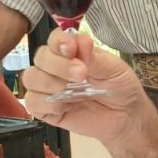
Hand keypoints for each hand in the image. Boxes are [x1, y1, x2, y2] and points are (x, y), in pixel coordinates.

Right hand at [21, 30, 153, 144]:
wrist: (126, 118)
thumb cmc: (121, 88)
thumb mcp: (114, 69)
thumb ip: (94, 57)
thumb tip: (80, 41)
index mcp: (73, 52)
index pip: (55, 39)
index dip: (59, 42)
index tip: (71, 49)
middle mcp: (57, 67)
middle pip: (40, 57)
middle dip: (58, 65)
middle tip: (81, 74)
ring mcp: (50, 88)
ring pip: (31, 78)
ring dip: (51, 83)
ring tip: (74, 93)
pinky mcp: (46, 110)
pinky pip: (32, 102)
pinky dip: (47, 103)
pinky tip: (66, 106)